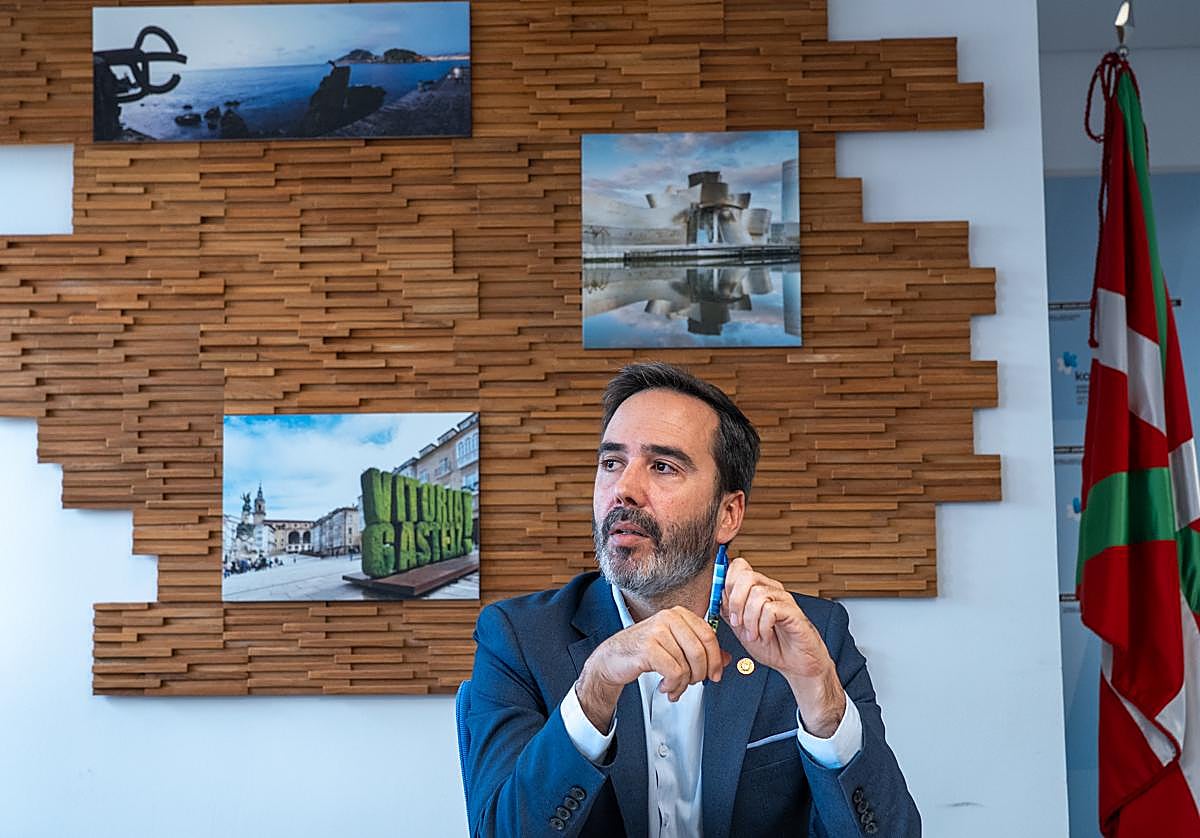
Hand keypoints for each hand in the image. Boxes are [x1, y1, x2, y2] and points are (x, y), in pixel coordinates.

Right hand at [576, 606, 732, 731]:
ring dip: (683, 684)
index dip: (716, 659)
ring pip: (688, 665)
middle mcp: (669, 618)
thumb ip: (701, 651)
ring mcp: (658, 631)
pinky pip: (674, 672)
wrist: (612, 658)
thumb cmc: (644, 651)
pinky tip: (664, 686)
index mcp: (679, 614)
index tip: (715, 674)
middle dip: (700, 675)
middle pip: (701, 652)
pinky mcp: (648, 648)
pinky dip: (673, 686)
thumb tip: (727, 659)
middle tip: (691, 683)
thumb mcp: (675, 648)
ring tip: (674, 687)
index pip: (709, 636)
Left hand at [722, 557, 845, 736]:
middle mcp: (770, 589)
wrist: (794, 664)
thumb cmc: (772, 645)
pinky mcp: (793, 612)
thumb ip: (729, 610)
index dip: (726, 582)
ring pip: (757, 594)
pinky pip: (770, 609)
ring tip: (753, 634)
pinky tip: (765, 635)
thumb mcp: (741, 627)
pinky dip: (762, 626)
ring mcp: (783, 599)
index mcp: (756, 589)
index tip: (724, 605)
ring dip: (749, 620)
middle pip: (746, 575)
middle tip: (737, 623)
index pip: (739, 567)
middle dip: (735, 602)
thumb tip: (715, 594)